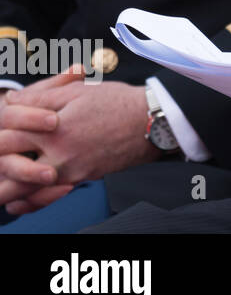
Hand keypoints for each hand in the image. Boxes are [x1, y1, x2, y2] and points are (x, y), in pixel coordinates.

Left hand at [0, 73, 158, 213]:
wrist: (152, 122)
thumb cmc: (119, 103)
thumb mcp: (77, 92)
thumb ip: (40, 97)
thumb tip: (13, 101)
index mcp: (53, 129)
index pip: (7, 135)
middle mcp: (58, 154)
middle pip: (10, 165)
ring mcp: (70, 170)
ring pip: (26, 188)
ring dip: (7, 189)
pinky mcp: (83, 177)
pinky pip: (48, 196)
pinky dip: (30, 202)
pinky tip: (18, 202)